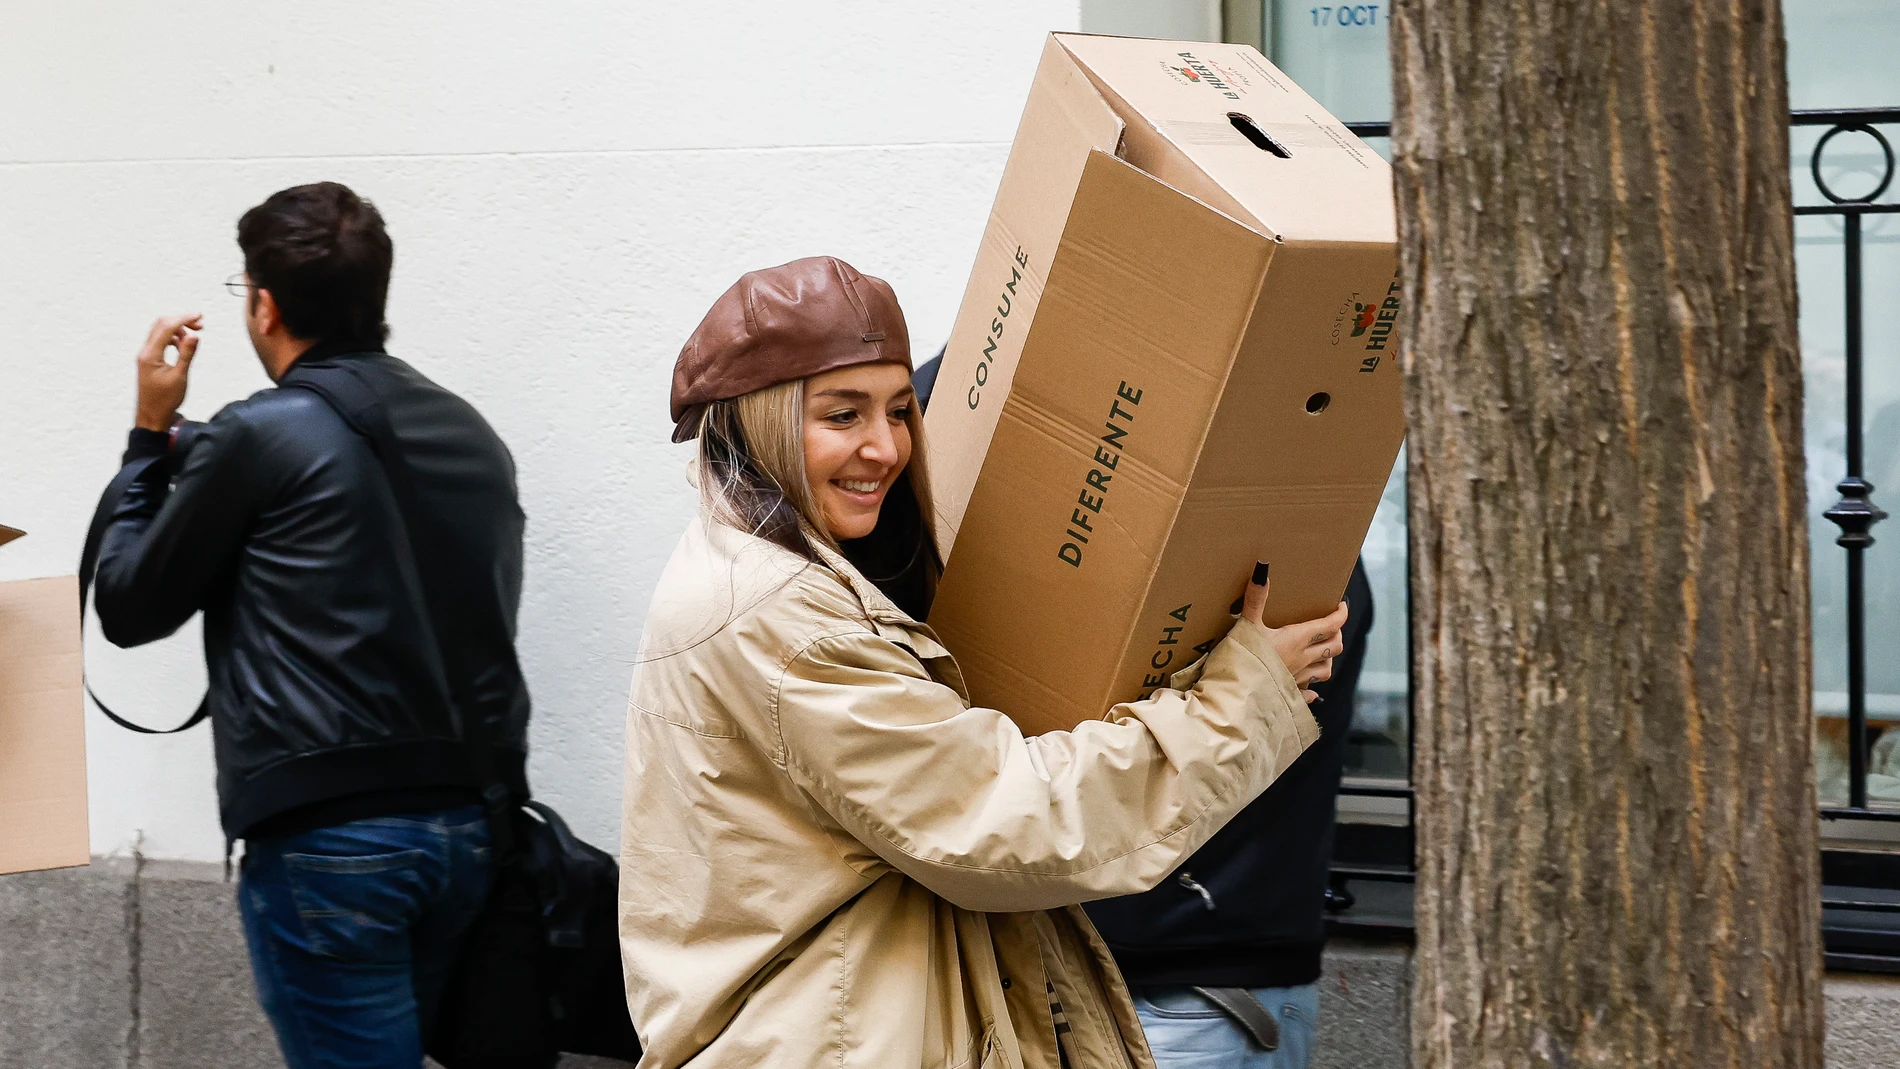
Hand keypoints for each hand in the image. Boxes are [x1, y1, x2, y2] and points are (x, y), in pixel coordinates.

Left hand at [135, 314, 201, 430]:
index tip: (200, 317)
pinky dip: (173, 338)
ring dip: (177, 329)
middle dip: (181, 321)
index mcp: (150, 354)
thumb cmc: (165, 400)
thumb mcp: (179, 377)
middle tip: (200, 325)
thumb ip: (187, 354)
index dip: (183, 319)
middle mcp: (145, 351)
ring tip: (194, 336)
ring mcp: (146, 355)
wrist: (152, 416)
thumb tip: (194, 335)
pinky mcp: (150, 360)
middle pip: (161, 325)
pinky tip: (184, 346)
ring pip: (160, 332)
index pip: (166, 327)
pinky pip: (160, 341)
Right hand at [1239, 562, 1348, 703]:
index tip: (1342, 605)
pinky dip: (1313, 689)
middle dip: (1337, 634)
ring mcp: (1298, 679)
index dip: (1341, 614)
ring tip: (1321, 651)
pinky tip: (1310, 690)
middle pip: (1334, 646)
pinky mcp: (1288, 695)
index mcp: (1297, 639)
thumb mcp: (1247, 624)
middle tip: (1330, 625)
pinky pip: (1309, 693)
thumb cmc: (1241, 659)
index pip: (1330, 625)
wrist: (1235, 697)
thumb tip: (1262, 570)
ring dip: (1328, 658)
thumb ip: (1255, 599)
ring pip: (1326, 669)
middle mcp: (1303, 659)